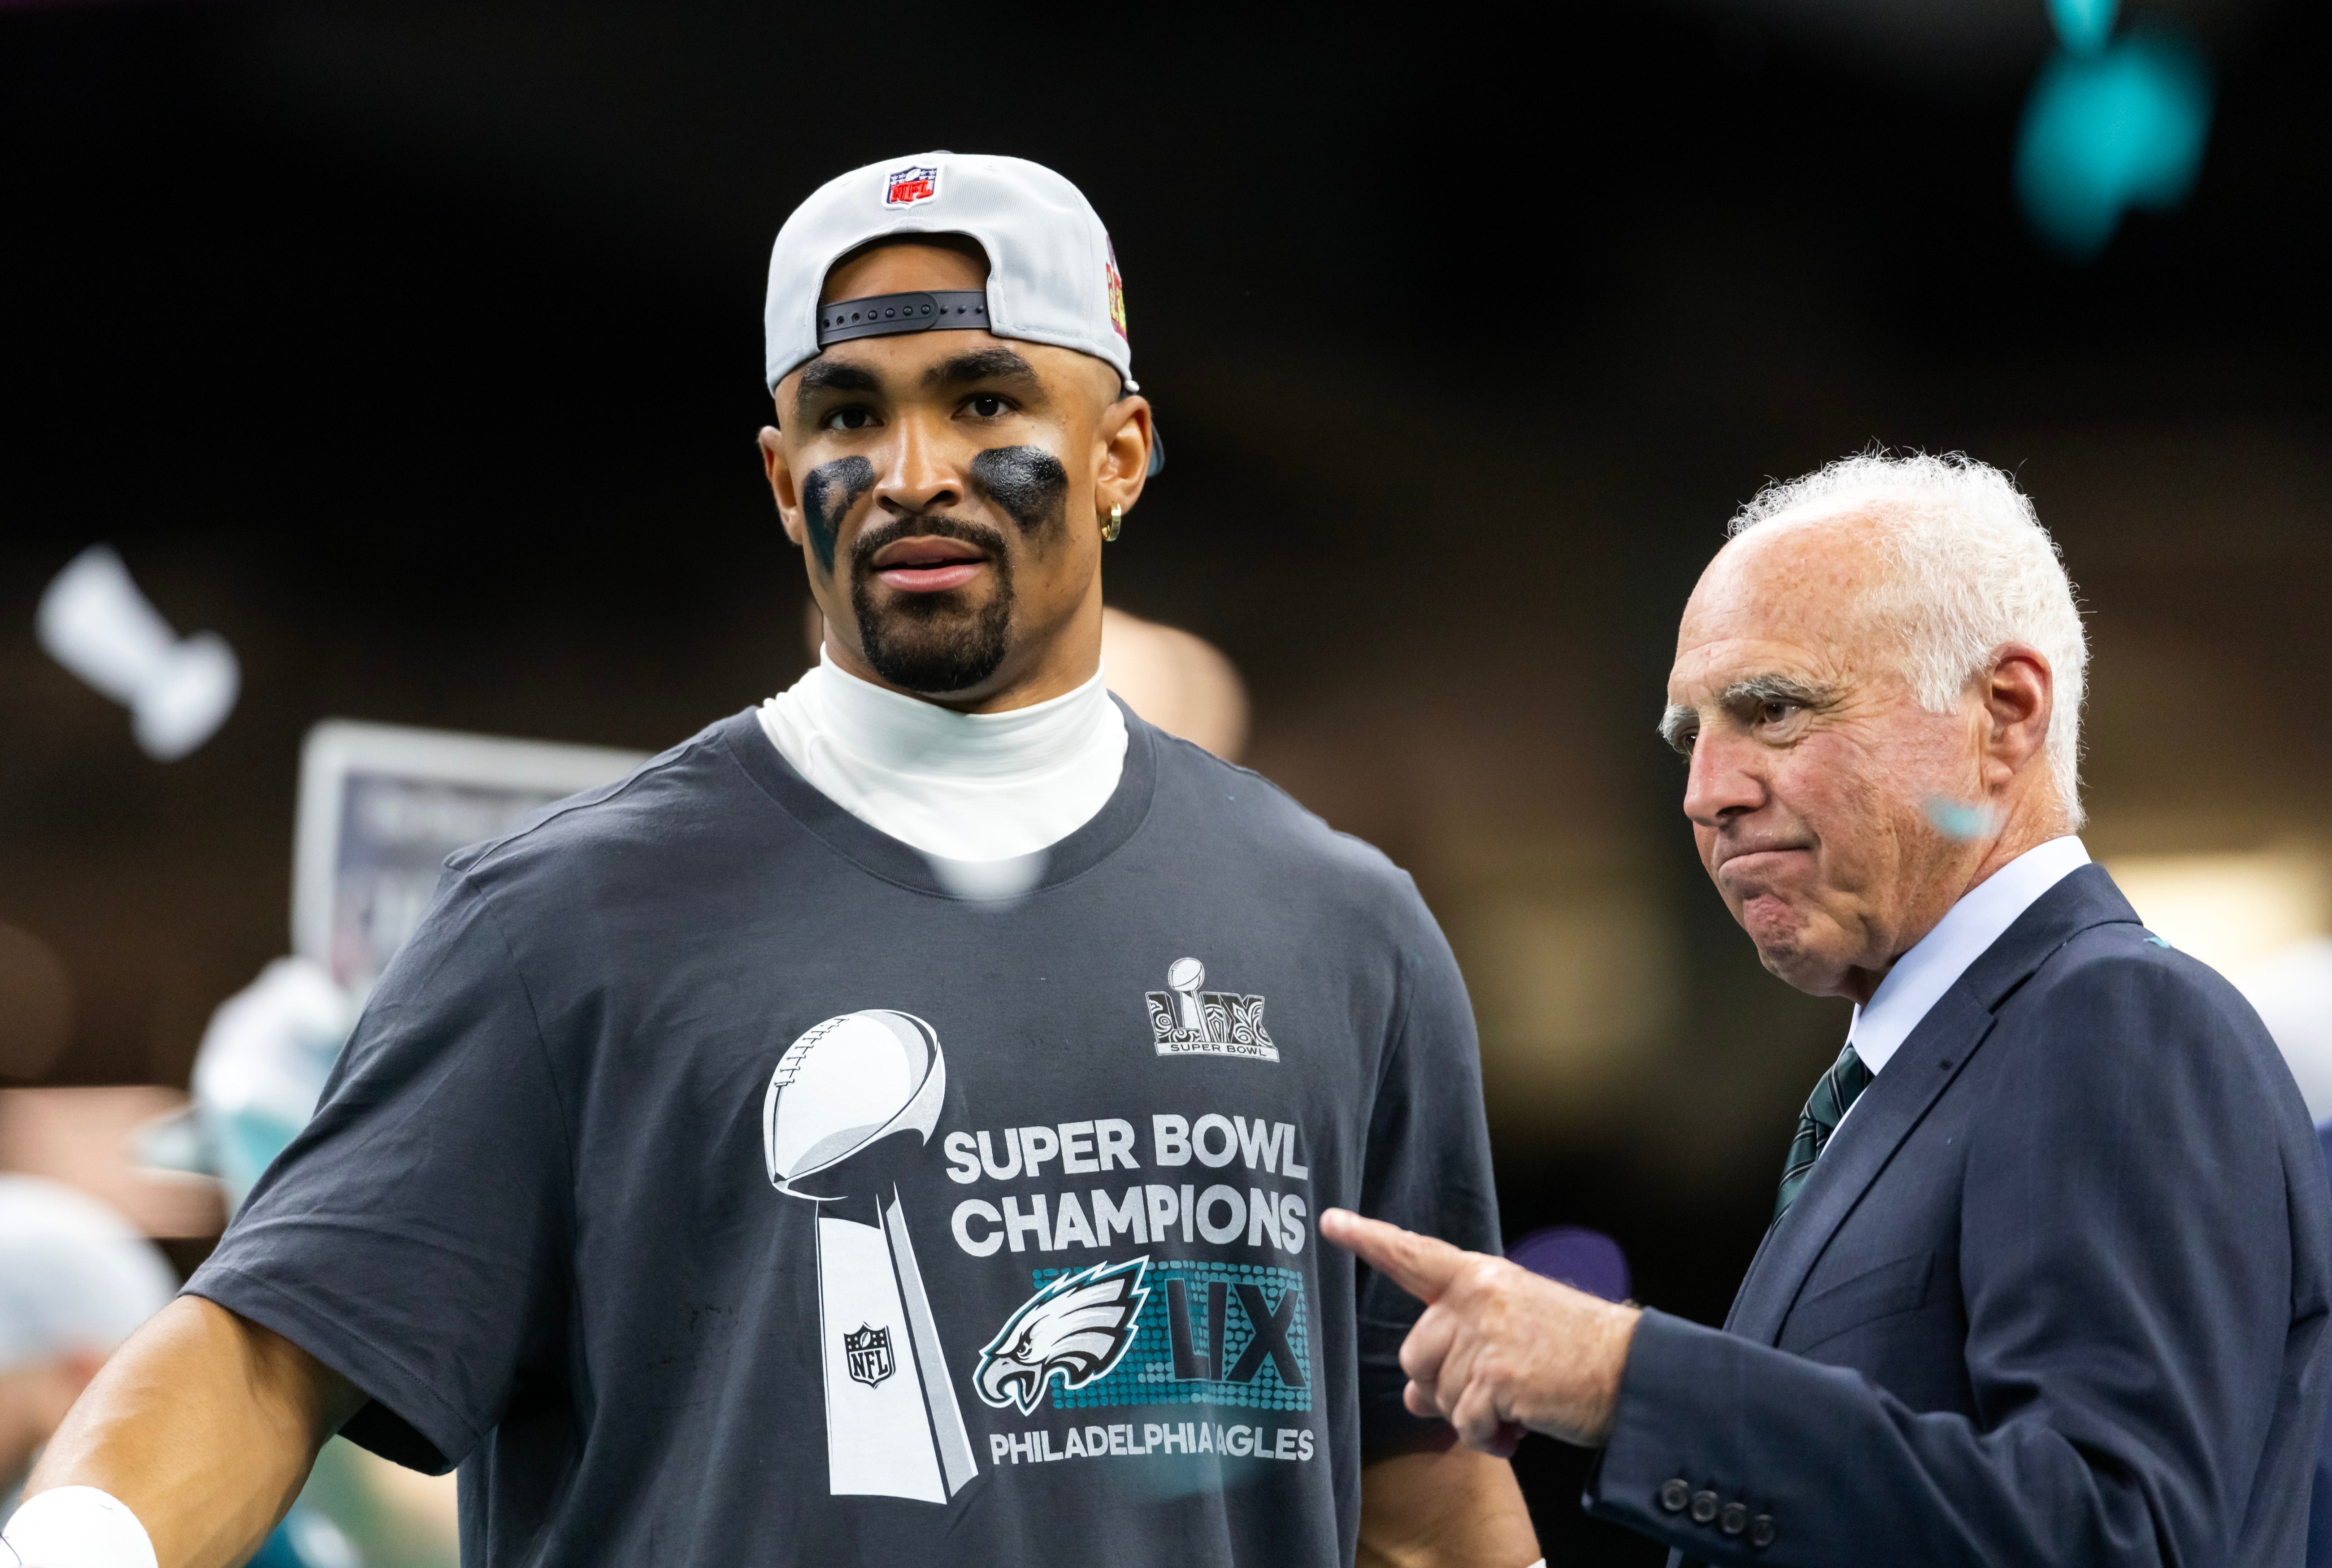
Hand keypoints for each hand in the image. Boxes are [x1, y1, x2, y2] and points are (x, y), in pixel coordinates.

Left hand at [1320, 1208, 1641, 1454]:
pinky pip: (1466, 1424)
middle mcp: (1478, 1297)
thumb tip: (1411, 1396)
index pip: (1415, 1255)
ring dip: (1471, 1415)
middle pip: (1415, 1354)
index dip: (1369, 1239)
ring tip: (1515, 1408)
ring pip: (1438, 1393)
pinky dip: (1488, 1439)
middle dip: (1444, 1386)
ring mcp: (1487, 1335)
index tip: (1330, 1222)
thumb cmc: (1574, 1353)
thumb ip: (1458, 1349)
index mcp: (1481, 1276)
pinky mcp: (1499, 1377)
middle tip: (1493, 1393)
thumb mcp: (1512, 1332)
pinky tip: (1520, 1427)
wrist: (1633, 1373)